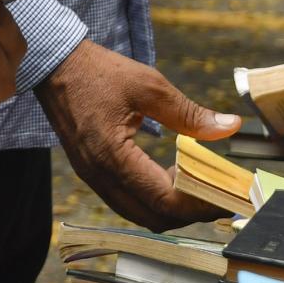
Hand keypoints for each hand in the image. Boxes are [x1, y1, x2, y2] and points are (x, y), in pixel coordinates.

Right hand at [35, 40, 240, 230]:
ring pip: (139, 214)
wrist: (53, 64)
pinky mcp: (90, 172)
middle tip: (218, 193)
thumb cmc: (98, 70)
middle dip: (190, 213)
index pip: (164, 199)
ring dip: (171, 210)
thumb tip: (230, 126)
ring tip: (197, 186)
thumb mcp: (148, 85)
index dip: (199, 203)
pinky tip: (170, 177)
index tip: (226, 193)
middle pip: (153, 218)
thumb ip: (188, 112)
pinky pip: (126, 201)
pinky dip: (153, 200)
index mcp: (112, 154)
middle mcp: (99, 174)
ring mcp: (92, 176)